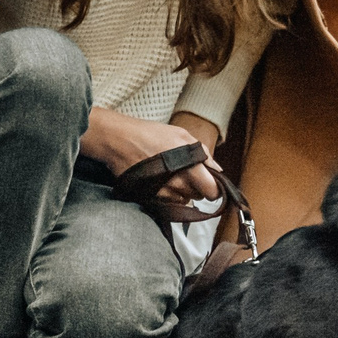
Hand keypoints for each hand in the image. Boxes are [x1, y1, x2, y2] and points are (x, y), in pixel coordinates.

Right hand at [80, 108, 222, 204]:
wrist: (120, 141)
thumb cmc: (150, 135)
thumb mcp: (182, 135)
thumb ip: (203, 154)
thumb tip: (217, 170)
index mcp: (190, 169)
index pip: (212, 191)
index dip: (213, 188)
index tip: (210, 183)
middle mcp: (178, 185)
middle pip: (198, 197)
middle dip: (196, 187)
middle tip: (187, 173)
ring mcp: (163, 194)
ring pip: (182, 201)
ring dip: (181, 192)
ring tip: (171, 175)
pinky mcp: (150, 198)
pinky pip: (167, 203)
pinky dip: (167, 195)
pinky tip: (160, 180)